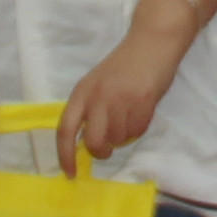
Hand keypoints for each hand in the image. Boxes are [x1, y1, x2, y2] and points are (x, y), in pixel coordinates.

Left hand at [60, 3, 192, 165]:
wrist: (152, 43)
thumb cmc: (124, 66)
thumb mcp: (97, 83)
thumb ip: (89, 109)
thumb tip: (83, 143)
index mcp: (82, 92)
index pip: (65, 130)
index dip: (65, 156)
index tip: (70, 173)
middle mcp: (98, 97)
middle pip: (93, 142)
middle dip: (102, 150)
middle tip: (108, 146)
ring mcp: (120, 99)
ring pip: (118, 139)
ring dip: (124, 135)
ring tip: (129, 115)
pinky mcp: (142, 102)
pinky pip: (137, 131)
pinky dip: (139, 128)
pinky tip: (141, 110)